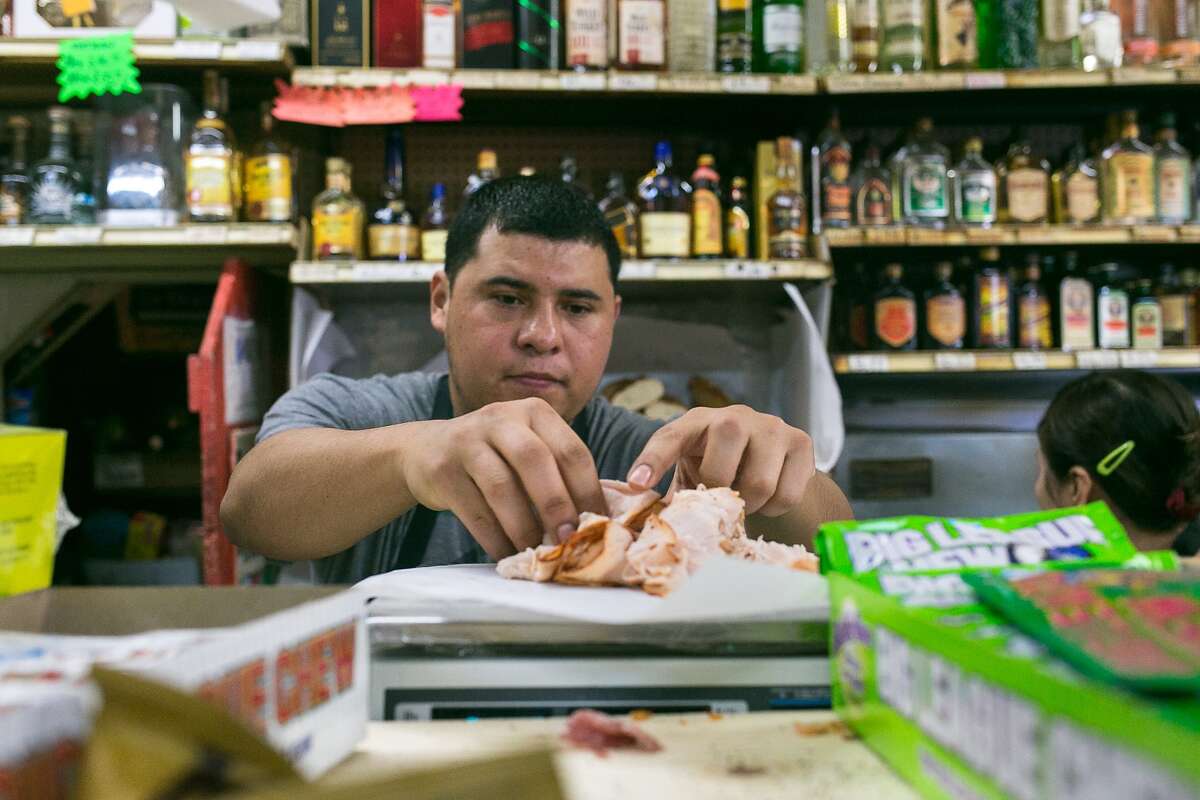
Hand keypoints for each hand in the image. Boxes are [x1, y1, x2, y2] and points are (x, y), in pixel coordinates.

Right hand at [401, 398, 606, 559]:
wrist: (426, 450)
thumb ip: (557, 472)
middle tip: (568, 540)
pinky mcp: (442, 469)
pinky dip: (494, 538)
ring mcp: (467, 441)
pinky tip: (506, 554)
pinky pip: (474, 510)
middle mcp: (501, 418)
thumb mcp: (526, 448)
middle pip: (535, 459)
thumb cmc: (494, 457)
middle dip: (556, 504)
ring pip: (502, 486)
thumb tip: (596, 521)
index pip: (570, 449)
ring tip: (536, 552)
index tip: (598, 524)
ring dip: (523, 527)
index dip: (588, 490)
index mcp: (534, 412)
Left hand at [626, 406, 814, 516]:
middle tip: (720, 499)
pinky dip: (774, 507)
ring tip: (744, 498)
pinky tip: (768, 494)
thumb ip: (673, 493)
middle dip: (718, 495)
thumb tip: (653, 528)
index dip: (652, 461)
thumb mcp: (690, 471)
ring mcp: (771, 425)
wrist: (769, 453)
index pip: (668, 439)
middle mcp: (733, 416)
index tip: (637, 484)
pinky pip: (787, 493)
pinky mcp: (801, 441)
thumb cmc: (717, 465)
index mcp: (695, 423)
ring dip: (749, 505)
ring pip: (759, 484)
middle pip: (720, 468)